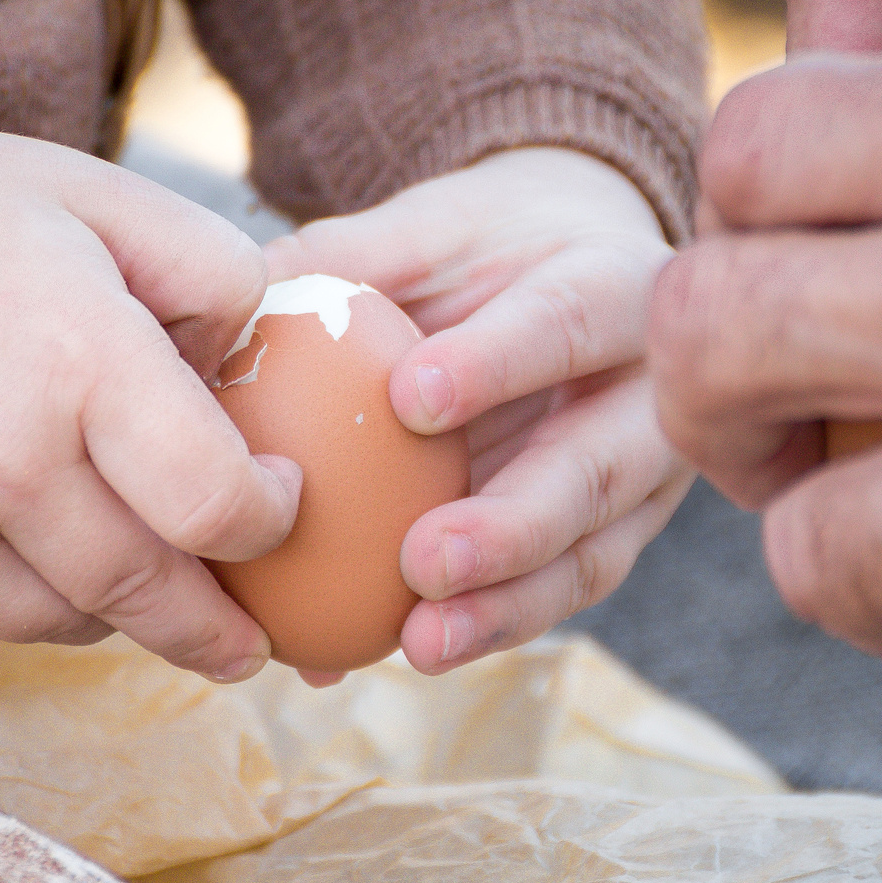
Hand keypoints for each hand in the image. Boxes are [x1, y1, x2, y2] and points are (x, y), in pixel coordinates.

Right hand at [0, 63, 298, 677]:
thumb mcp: (98, 195)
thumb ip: (213, 271)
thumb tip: (263, 373)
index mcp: (79, 359)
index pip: (215, 505)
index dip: (266, 524)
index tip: (278, 507)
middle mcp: (3, 460)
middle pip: (151, 593)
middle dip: (215, 627)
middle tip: (247, 641)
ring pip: (70, 623)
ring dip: (118, 612)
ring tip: (139, 580)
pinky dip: (25, 601)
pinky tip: (31, 548)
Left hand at [265, 147, 691, 678]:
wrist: (585, 283)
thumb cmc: (488, 254)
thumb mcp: (428, 231)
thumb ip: (346, 260)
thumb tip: (227, 306)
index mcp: (617, 289)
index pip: (567, 323)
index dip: (497, 363)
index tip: (408, 400)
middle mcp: (654, 395)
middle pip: (596, 469)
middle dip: (514, 525)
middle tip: (421, 563)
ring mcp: (646, 483)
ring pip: (589, 557)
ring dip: (504, 608)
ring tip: (420, 644)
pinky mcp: (616, 542)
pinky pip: (554, 597)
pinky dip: (481, 629)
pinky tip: (401, 651)